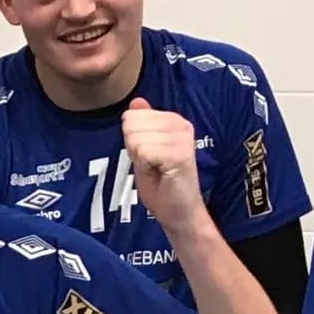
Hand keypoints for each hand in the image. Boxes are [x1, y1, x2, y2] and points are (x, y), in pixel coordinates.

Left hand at [120, 99, 210, 233]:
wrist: (179, 212)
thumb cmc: (162, 184)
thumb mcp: (145, 150)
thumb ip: (141, 126)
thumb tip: (136, 101)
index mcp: (174, 120)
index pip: (131, 116)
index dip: (132, 140)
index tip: (148, 156)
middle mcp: (181, 125)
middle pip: (131, 125)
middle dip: (134, 148)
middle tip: (152, 164)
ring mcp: (183, 139)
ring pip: (136, 139)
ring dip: (141, 160)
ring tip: (157, 169)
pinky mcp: (181, 155)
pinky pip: (144, 152)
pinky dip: (145, 167)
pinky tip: (160, 173)